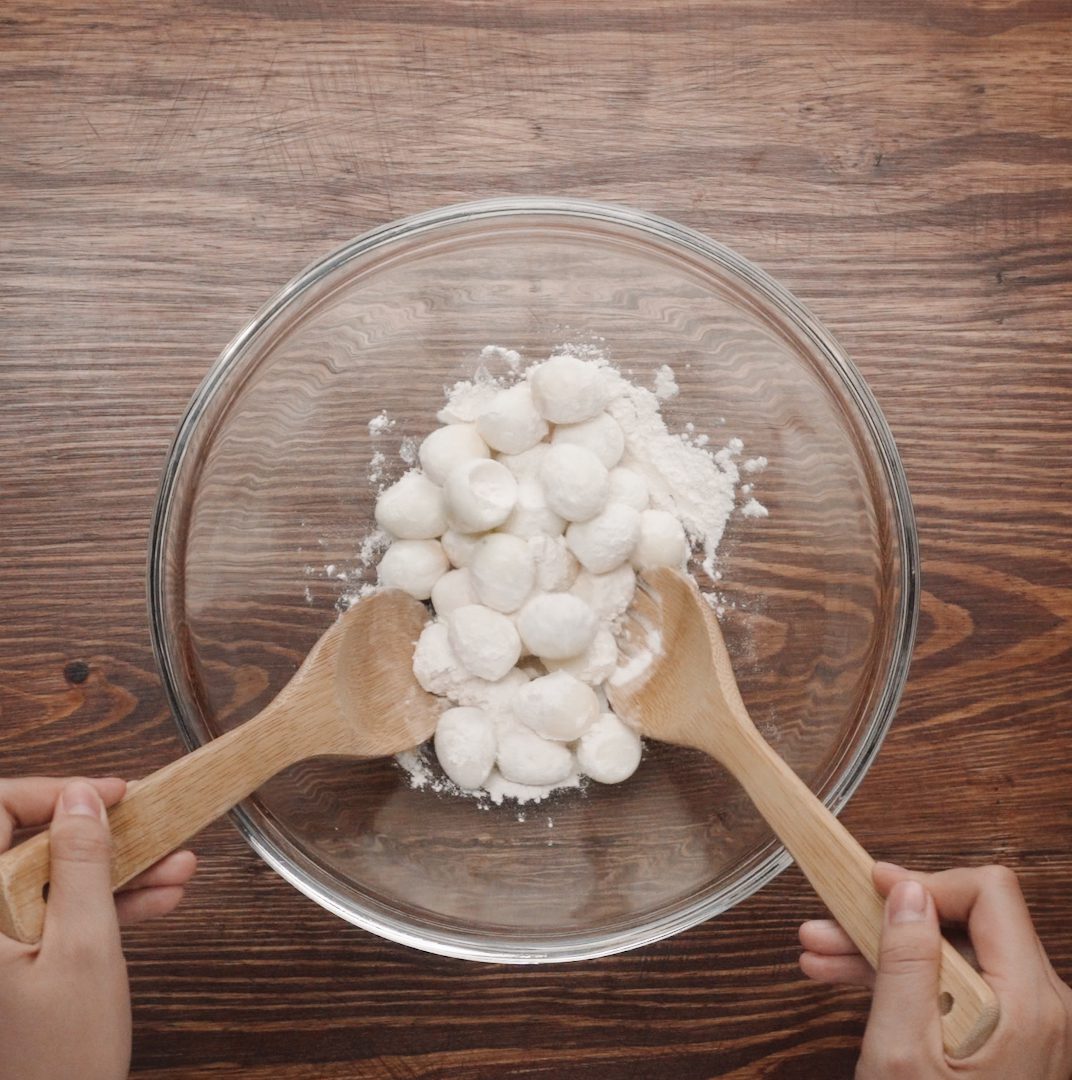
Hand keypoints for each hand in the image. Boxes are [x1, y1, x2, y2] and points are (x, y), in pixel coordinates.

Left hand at [0, 777, 196, 1079]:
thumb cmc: (56, 1062)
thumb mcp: (85, 949)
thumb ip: (84, 864)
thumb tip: (83, 797)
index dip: (52, 793)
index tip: (108, 792)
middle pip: (28, 847)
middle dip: (100, 835)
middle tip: (151, 824)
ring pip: (51, 880)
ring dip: (115, 869)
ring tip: (177, 865)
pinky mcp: (13, 965)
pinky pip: (57, 914)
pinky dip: (106, 905)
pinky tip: (157, 898)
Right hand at [798, 862, 1071, 1077]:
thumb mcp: (901, 1052)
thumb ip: (906, 964)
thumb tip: (907, 890)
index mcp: (1027, 1002)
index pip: (988, 893)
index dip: (925, 881)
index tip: (870, 888)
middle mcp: (1040, 1006)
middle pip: (963, 923)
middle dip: (888, 919)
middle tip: (824, 922)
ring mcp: (1024, 1025)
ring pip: (951, 956)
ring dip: (883, 950)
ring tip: (818, 955)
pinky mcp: (1006, 1041)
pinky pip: (954, 989)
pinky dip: (903, 982)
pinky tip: (845, 981)